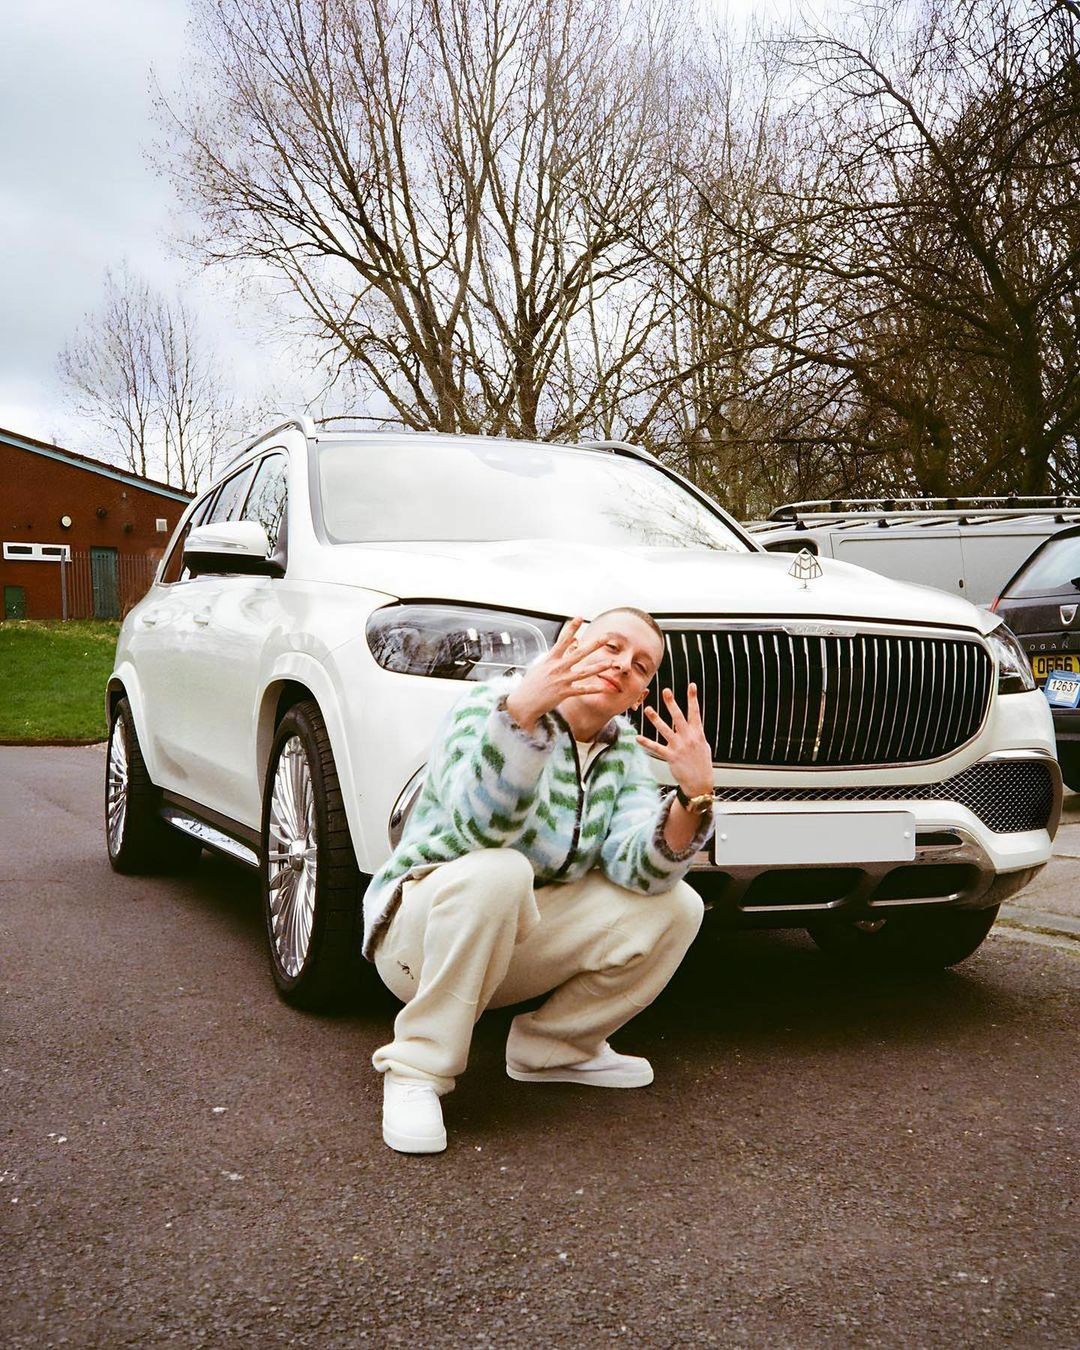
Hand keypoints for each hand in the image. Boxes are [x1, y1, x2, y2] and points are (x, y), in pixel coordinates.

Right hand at [505, 618, 618, 731]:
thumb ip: (557, 654)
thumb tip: (572, 642)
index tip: (579, 617)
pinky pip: (582, 690)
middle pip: (579, 654)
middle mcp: (557, 668)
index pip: (562, 640)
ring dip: (599, 667)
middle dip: (593, 645)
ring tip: (610, 662)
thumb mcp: (542, 665)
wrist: (523, 702)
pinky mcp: (564, 693)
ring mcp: (561, 680)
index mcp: (550, 659)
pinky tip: (604, 687)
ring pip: (584, 672)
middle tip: (606, 637)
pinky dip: (593, 689)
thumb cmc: (531, 684)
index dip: (571, 628)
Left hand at [637, 684, 712, 798]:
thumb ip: (695, 733)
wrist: (700, 782)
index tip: (691, 686)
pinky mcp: (671, 757)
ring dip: (655, 719)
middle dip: (672, 703)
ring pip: (665, 729)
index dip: (693, 698)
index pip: (695, 712)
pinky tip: (638, 737)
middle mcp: (688, 738)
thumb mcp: (703, 746)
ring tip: (648, 709)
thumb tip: (689, 724)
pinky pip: (656, 748)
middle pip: (678, 717)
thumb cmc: (702, 764)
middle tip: (666, 691)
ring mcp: (679, 747)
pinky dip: (646, 742)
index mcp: (697, 734)